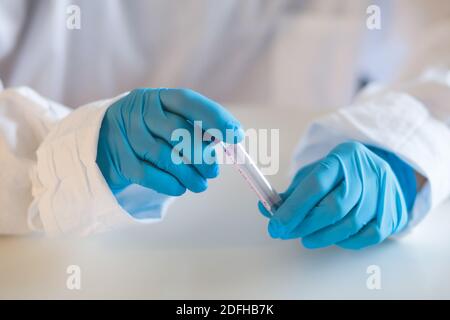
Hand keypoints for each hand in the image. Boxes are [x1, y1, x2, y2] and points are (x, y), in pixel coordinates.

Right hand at [96, 88, 242, 195]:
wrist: (102, 144)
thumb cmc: (148, 133)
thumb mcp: (167, 121)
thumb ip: (194, 127)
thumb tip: (228, 142)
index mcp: (157, 98)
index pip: (188, 102)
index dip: (214, 118)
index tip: (235, 135)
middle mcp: (139, 112)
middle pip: (178, 133)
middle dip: (202, 156)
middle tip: (212, 171)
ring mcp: (126, 135)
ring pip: (166, 157)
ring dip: (189, 175)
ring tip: (200, 185)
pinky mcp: (119, 160)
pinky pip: (149, 175)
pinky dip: (170, 184)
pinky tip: (180, 188)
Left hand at [259, 141, 409, 249]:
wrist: (378, 171)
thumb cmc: (339, 175)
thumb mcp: (315, 173)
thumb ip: (291, 192)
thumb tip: (265, 209)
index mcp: (343, 156)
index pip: (316, 185)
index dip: (293, 208)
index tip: (276, 225)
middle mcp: (366, 171)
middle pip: (334, 207)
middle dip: (305, 225)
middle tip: (286, 233)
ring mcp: (383, 192)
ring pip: (349, 224)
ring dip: (322, 236)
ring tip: (306, 238)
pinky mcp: (392, 212)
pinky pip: (367, 235)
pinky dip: (345, 241)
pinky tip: (332, 237)